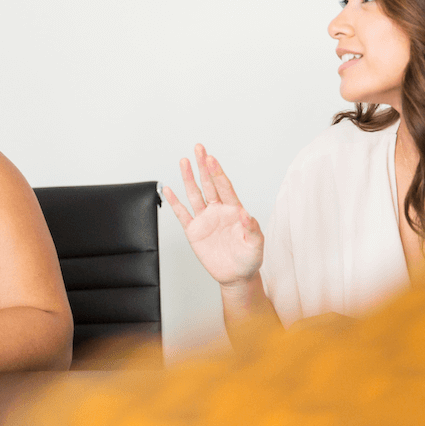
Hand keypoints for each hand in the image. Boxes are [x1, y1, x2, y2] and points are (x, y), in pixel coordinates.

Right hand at [164, 144, 264, 286]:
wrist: (235, 276)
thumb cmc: (249, 259)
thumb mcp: (255, 245)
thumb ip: (251, 229)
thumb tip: (245, 213)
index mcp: (234, 210)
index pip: (224, 187)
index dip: (217, 173)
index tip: (211, 159)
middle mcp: (218, 210)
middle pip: (209, 184)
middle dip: (203, 166)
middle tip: (199, 149)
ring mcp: (205, 219)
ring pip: (195, 194)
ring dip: (189, 178)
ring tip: (184, 161)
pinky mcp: (194, 231)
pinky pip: (182, 214)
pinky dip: (174, 202)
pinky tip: (169, 190)